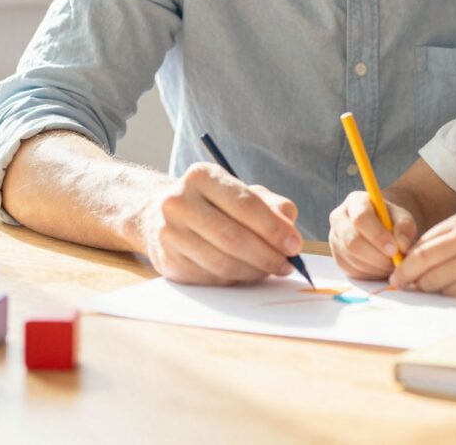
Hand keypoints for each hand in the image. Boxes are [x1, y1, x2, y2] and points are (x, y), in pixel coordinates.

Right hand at [141, 162, 303, 284]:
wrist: (160, 215)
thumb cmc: (214, 204)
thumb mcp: (242, 192)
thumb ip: (272, 206)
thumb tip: (290, 232)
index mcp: (202, 176)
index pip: (245, 205)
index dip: (274, 228)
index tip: (295, 245)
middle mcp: (180, 202)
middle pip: (233, 238)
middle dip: (267, 255)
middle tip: (287, 264)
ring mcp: (169, 233)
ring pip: (222, 263)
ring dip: (253, 272)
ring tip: (270, 270)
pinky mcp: (167, 261)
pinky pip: (210, 278)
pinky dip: (235, 280)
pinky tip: (246, 274)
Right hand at [329, 191, 417, 279]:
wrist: (383, 228)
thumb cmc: (392, 221)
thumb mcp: (403, 218)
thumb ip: (404, 227)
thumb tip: (401, 245)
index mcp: (355, 201)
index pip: (361, 218)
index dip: (377, 236)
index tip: (394, 250)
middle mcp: (339, 218)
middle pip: (353, 241)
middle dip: (377, 257)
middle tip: (395, 263)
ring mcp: (335, 238)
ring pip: (352, 258)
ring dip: (376, 267)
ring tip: (392, 265)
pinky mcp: (337, 257)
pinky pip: (352, 270)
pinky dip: (370, 273)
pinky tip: (382, 268)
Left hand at [389, 214, 455, 297]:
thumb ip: (443, 240)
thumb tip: (412, 263)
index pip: (421, 245)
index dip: (404, 262)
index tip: (396, 273)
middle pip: (423, 263)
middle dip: (407, 277)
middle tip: (399, 286)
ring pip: (436, 282)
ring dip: (428, 288)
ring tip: (428, 287)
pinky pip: (455, 293)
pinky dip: (448, 294)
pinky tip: (453, 289)